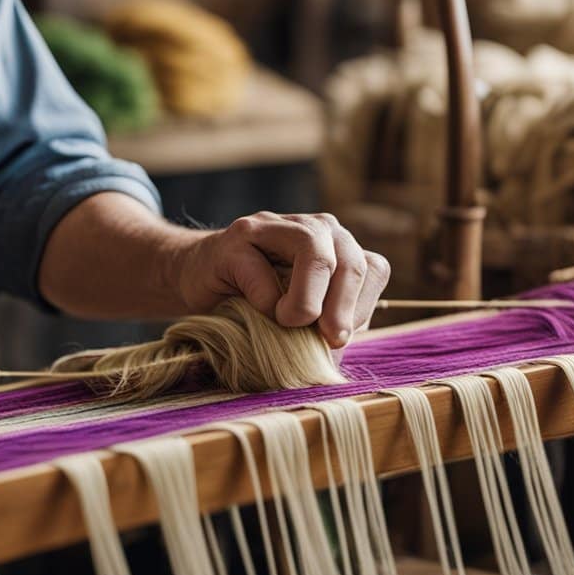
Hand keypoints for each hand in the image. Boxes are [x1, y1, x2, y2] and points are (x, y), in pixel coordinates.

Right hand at [173, 211, 390, 347]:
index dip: (362, 307)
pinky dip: (263, 301)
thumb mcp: (303, 319)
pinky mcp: (237, 238)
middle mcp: (313, 227)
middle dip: (343, 308)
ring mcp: (274, 226)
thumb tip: (342, 347)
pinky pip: (261, 271)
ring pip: (312, 251)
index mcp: (338, 246)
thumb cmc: (258, 304)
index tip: (339, 339)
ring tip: (290, 323)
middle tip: (329, 341)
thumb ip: (328, 326)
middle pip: (350, 259)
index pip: (373, 268)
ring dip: (307, 299)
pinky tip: (252, 311)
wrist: (200, 281)